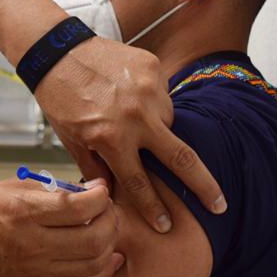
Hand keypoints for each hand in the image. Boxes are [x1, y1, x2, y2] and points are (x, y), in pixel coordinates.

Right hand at [0, 179, 122, 276]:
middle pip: (93, 237)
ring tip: (106, 228)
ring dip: (110, 243)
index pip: (78, 207)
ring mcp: (36, 267)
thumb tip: (86, 191)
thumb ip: (51, 189)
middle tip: (107, 208)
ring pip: (93, 262)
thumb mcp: (12, 185)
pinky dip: (102, 269)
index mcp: (23, 211)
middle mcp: (32, 242)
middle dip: (110, 219)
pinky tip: (109, 255)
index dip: (99, 196)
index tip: (100, 188)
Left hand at [35, 36, 225, 232]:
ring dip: (158, 128)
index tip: (166, 225)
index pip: (140, 183)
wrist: (57, 52)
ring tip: (130, 117)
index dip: (153, 208)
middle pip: (181, 159)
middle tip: (220, 206)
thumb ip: (96, 168)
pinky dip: (151, 101)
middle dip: (204, 186)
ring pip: (169, 122)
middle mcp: (135, 117)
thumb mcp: (72, 140)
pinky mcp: (154, 69)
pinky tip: (130, 96)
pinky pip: (163, 95)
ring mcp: (148, 91)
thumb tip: (114, 193)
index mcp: (111, 138)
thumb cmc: (60, 99)